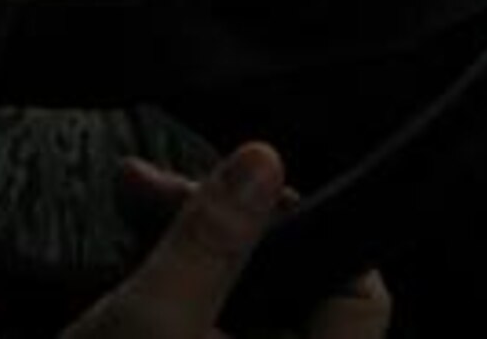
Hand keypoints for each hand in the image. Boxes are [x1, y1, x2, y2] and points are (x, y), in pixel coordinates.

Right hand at [61, 143, 390, 338]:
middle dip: (221, 230)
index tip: (238, 188)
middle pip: (295, 293)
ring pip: (247, 313)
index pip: (356, 293)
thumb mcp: (152, 319)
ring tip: (129, 217)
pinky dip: (178, 298)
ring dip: (190, 256)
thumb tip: (259, 165)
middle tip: (149, 190)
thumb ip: (210, 239)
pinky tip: (131, 273)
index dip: (301, 228)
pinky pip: (214, 336)